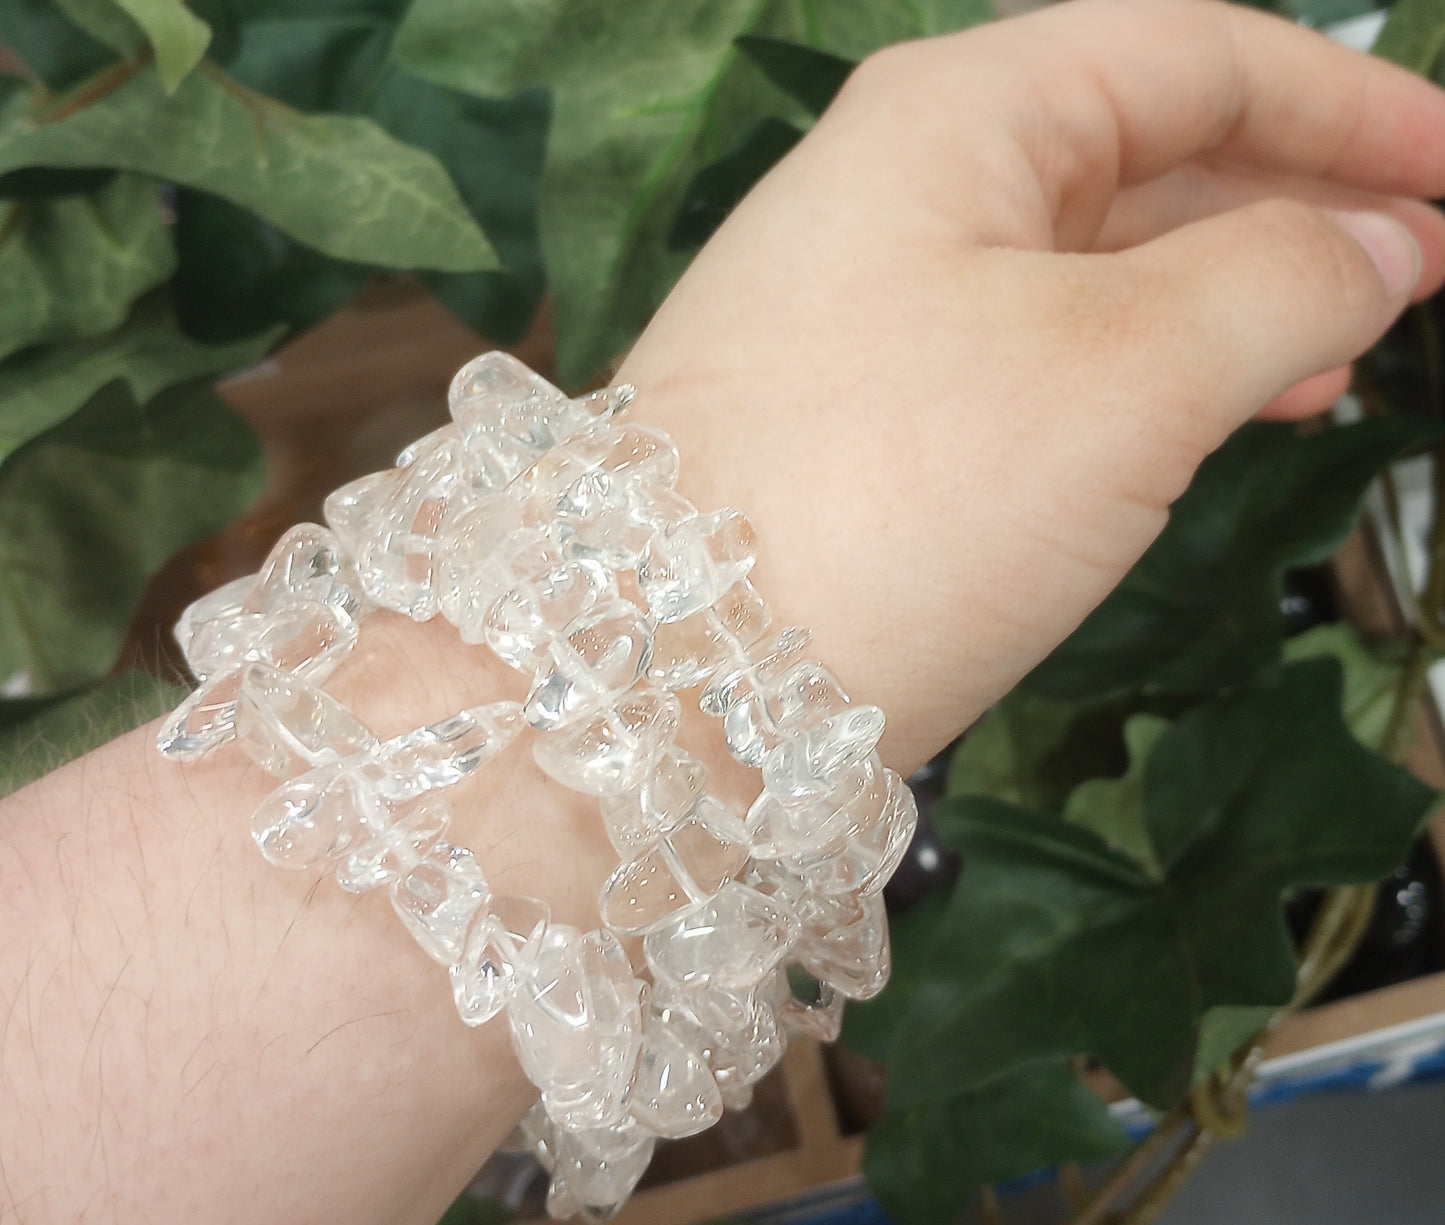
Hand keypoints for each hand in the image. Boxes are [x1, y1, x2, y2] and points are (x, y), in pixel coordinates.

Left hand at [619, 0, 1444, 771]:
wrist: (679, 676)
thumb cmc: (901, 495)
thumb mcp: (1126, 372)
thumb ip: (1279, 280)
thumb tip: (1372, 245)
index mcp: (955, 119)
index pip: (1192, 58)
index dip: (1350, 103)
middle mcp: (899, 191)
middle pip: (1142, 154)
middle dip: (1294, 201)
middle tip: (1423, 270)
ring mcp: (871, 308)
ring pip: (1091, 267)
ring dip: (1227, 296)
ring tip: (1345, 350)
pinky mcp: (862, 417)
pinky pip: (1034, 358)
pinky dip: (1142, 375)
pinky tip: (1220, 410)